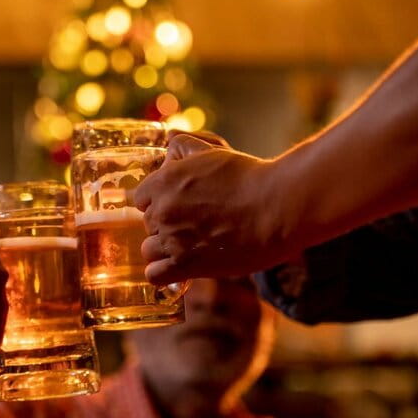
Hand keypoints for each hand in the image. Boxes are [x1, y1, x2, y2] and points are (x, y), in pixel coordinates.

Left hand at [134, 132, 292, 284]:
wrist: (275, 208)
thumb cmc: (248, 178)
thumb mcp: (212, 151)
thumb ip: (184, 146)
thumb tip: (168, 142)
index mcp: (163, 182)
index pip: (141, 198)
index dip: (159, 202)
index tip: (179, 206)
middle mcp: (162, 211)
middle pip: (149, 224)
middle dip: (167, 224)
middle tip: (195, 225)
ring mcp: (172, 240)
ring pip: (149, 250)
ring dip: (164, 250)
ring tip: (189, 247)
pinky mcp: (186, 266)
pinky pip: (155, 275)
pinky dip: (163, 273)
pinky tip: (179, 269)